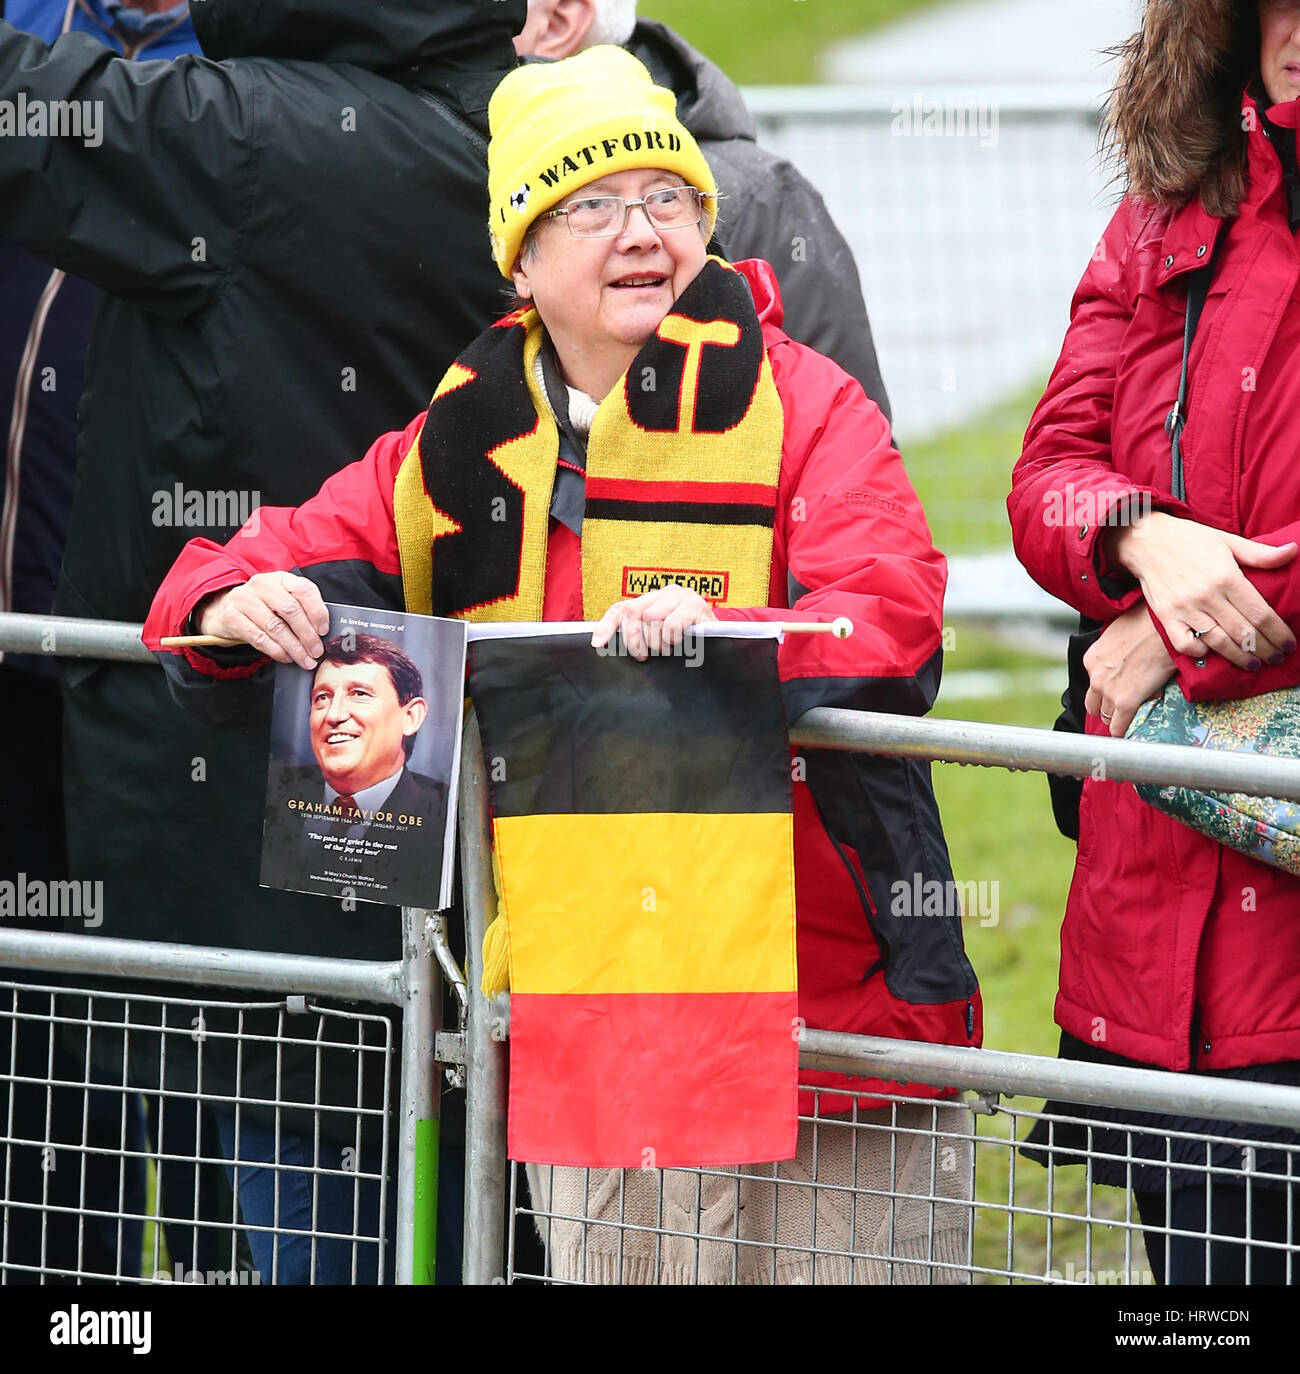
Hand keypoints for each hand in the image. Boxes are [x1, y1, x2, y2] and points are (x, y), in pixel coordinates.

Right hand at [194, 572, 328, 668]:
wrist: (225, 608)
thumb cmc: (263, 606)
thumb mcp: (283, 600)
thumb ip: (302, 610)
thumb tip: (322, 634)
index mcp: (280, 578)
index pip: (304, 590)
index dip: (317, 612)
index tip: (324, 631)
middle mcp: (262, 585)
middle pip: (290, 610)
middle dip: (307, 635)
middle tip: (317, 651)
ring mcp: (244, 599)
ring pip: (276, 627)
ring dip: (294, 648)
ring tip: (305, 660)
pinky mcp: (232, 617)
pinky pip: (259, 638)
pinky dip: (277, 651)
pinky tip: (286, 657)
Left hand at [590, 586, 717, 661]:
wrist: (724, 638)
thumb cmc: (689, 641)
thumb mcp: (660, 636)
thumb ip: (640, 634)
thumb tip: (608, 645)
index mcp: (652, 599)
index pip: (621, 608)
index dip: (607, 625)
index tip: (598, 644)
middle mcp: (665, 592)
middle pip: (633, 612)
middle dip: (634, 639)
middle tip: (643, 656)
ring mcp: (681, 596)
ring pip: (651, 618)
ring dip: (656, 641)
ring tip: (666, 650)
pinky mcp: (696, 605)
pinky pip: (672, 623)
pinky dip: (671, 638)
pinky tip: (678, 644)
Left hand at [1083, 602, 1175, 736]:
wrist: (1164, 628)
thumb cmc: (1148, 624)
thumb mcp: (1119, 633)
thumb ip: (1114, 649)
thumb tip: (1124, 654)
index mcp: (1092, 659)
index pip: (1093, 684)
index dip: (1104, 691)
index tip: (1112, 694)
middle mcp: (1095, 676)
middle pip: (1094, 703)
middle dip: (1104, 708)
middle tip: (1117, 710)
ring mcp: (1108, 690)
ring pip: (1106, 715)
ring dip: (1116, 718)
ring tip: (1127, 720)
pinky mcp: (1125, 701)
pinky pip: (1119, 725)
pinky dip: (1122, 731)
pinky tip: (1128, 733)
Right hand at [1106, 512, 1296, 667]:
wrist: (1146, 541)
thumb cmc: (1189, 540)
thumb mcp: (1227, 541)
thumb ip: (1260, 553)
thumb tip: (1292, 551)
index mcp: (1226, 577)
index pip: (1260, 613)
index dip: (1278, 632)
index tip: (1289, 644)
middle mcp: (1207, 596)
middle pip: (1244, 632)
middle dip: (1265, 649)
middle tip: (1277, 658)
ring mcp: (1185, 608)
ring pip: (1219, 642)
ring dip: (1239, 658)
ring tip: (1253, 664)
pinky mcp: (1166, 616)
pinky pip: (1186, 644)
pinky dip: (1201, 652)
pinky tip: (1212, 652)